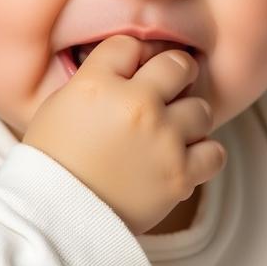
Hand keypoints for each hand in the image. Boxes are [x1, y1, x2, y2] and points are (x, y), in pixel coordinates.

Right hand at [23, 35, 225, 235]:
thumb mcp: (59, 105)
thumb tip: (128, 67)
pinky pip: (214, 152)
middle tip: (168, 89)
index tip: (137, 69)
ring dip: (188, 118)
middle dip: (174, 74)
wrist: (55, 220)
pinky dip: (203, 155)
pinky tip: (184, 158)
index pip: (129, 45)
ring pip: (201, 109)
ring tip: (171, 132)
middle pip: (177, 64)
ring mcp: (162, 139)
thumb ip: (96, 80)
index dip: (135, 56)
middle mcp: (135, 105)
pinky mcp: (180, 175)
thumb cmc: (52, 164)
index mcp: (97, 84)